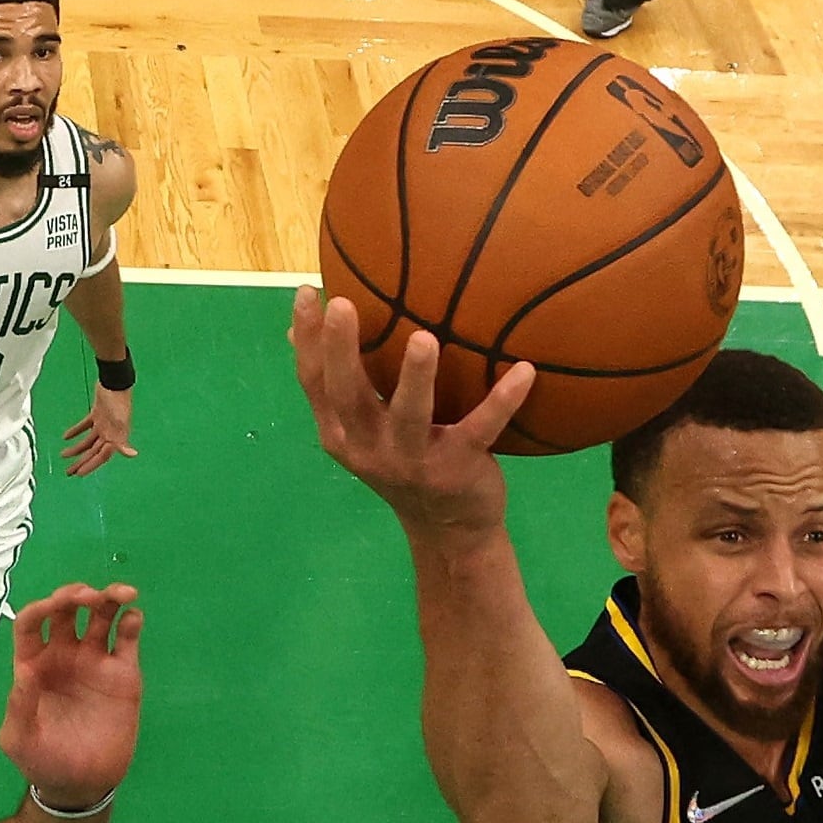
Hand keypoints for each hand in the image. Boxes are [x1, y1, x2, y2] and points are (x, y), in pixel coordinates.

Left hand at [0, 583, 145, 809]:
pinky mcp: (122, 673)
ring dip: (108, 598)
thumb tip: (25, 672)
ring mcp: (94, 661)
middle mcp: (64, 655)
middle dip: (76, 594)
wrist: (81, 785)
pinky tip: (133, 617)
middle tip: (90, 596)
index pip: (33, 622)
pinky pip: (127, 639)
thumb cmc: (42, 761)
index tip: (58, 604)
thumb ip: (19, 706)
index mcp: (34, 664)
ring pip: (100, 616)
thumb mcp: (19, 739)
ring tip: (122, 594)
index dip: (43, 607)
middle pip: (67, 610)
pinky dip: (131, 622)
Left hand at [60, 384, 135, 475]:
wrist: (115, 381)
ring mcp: (104, 424)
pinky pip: (85, 426)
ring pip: (88, 441)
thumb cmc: (119, 401)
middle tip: (69, 471)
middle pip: (93, 452)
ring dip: (77, 449)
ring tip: (64, 455)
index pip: (101, 456)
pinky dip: (76, 431)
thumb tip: (132, 454)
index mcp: (115, 437)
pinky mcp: (97, 414)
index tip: (79, 473)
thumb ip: (123, 440)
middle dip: (81, 462)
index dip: (90, 465)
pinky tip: (66, 436)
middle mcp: (110, 433)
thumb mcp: (121, 422)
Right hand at [289, 286, 533, 536]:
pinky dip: (503, 400)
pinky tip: (525, 370)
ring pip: (410, 416)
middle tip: (342, 304)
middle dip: (341, 350)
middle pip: (347, 395)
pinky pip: (480, 428)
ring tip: (424, 338)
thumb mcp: (364, 431)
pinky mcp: (456, 469)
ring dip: (417, 377)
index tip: (308, 291)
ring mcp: (411, 462)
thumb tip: (298, 329)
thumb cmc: (406, 464)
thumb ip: (341, 386)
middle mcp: (368, 448)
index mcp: (342, 434)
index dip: (308, 339)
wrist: (449, 531)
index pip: (315, 382)